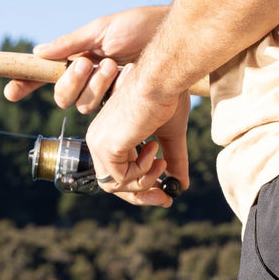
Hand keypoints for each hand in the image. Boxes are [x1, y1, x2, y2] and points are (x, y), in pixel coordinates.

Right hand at [3, 6, 166, 111]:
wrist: (172, 37)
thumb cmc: (139, 27)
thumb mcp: (102, 30)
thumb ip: (71, 43)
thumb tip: (39, 52)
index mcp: (80, 60)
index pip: (47, 76)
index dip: (27, 85)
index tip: (9, 94)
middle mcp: (91, 81)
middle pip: (63, 96)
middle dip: (73, 81)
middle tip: (91, 63)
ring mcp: (108, 95)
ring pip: (85, 107)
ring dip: (96, 86)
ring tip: (115, 67)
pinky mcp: (126, 106)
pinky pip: (109, 115)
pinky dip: (111, 97)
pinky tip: (123, 83)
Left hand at [85, 69, 190, 207]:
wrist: (162, 81)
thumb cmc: (165, 98)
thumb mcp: (169, 136)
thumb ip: (172, 160)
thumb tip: (181, 185)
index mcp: (108, 134)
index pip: (117, 173)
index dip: (140, 188)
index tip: (164, 195)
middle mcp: (98, 139)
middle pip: (113, 185)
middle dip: (142, 195)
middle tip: (166, 198)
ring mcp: (98, 143)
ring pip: (117, 186)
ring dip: (145, 180)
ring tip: (161, 160)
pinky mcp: (106, 146)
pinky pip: (123, 179)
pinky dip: (143, 171)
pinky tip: (153, 147)